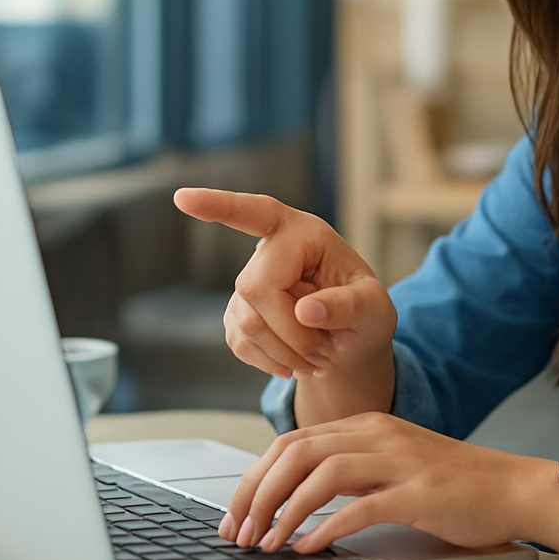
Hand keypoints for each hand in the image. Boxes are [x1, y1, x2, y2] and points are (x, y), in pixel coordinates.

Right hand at [172, 189, 395, 384]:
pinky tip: (295, 361)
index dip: (219, 205)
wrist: (350, 338)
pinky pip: (241, 343)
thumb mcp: (375, 307)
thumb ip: (348, 306)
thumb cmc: (366, 312)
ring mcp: (247, 282)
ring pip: (248, 323)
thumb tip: (306, 310)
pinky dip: (272, 361)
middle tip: (325, 355)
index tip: (183, 198)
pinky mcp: (237, 313)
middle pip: (257, 289)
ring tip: (319, 359)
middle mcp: (270, 250)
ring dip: (286, 353)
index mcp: (304, 232)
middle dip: (292, 332)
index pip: (258, 213)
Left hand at [216, 412, 558, 554]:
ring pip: (320, 474)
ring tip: (266, 542)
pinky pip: (360, 507)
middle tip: (238, 532)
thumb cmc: (457, 485)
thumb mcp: (394, 466)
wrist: (515, 487)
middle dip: (256, 494)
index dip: (254, 478)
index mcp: (368, 425)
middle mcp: (379, 434)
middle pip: (296, 453)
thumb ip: (352, 473)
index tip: (234, 515)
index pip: (292, 442)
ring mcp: (399, 460)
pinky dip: (326, 527)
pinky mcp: (418, 492)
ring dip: (283, 511)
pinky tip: (308, 546)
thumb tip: (296, 499)